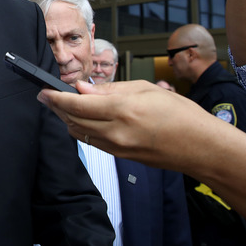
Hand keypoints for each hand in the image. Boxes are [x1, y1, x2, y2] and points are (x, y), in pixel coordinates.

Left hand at [37, 79, 216, 171]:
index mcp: (122, 110)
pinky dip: (82, 129)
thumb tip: (83, 88)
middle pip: (72, 120)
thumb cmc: (180, 114)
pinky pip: (92, 142)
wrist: (201, 147)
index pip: (76, 105)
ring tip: (62, 105)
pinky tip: (83, 119)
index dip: (55, 98)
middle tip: (46, 96)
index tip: (43, 90)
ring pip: (79, 133)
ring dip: (67, 119)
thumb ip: (110, 89)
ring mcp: (117, 148)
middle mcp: (116, 132)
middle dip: (56, 107)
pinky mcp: (121, 157)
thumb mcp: (145, 89)